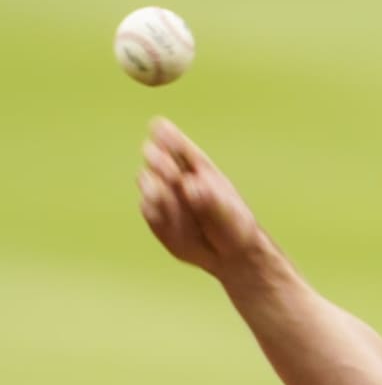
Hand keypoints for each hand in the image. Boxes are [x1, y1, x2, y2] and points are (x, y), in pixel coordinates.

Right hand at [137, 118, 262, 276]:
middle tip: (173, 175)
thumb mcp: (229, 213)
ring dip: (156, 190)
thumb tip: (191, 185)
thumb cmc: (233, 225)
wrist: (229, 254)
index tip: (161, 129)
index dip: (167, 135)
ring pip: (145, 180)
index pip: (174, 141)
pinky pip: (148, 209)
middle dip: (158, 161)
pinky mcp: (154, 214)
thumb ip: (210, 199)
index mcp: (195, 163)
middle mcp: (174, 173)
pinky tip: (175, 226)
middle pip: (154, 155)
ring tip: (175, 204)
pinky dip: (158, 215)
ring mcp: (161, 193)